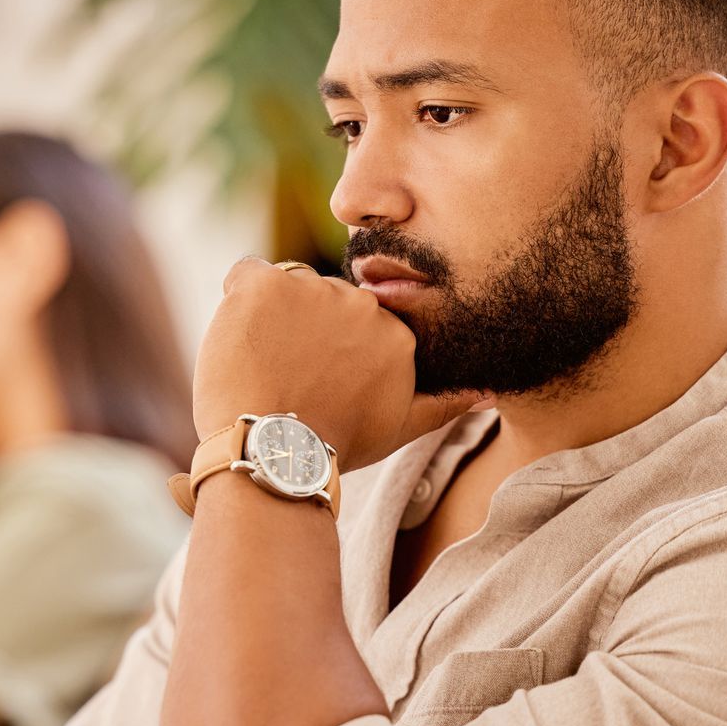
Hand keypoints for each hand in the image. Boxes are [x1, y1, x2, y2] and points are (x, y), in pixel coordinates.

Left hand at [191, 258, 488, 470]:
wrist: (276, 454)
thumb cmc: (334, 446)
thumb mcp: (400, 429)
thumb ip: (445, 405)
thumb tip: (490, 394)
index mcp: (394, 333)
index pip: (354, 319)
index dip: (328, 348)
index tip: (313, 380)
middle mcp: (360, 303)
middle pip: (319, 299)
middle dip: (300, 330)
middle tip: (284, 378)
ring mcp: (312, 289)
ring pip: (283, 288)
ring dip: (269, 319)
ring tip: (261, 367)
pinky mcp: (265, 286)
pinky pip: (245, 272)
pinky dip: (236, 298)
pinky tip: (238, 339)